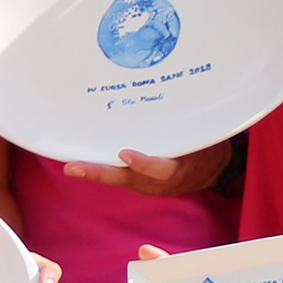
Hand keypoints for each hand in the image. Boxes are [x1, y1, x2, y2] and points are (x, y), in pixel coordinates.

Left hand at [61, 144, 229, 198]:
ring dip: (93, 171)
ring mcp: (145, 183)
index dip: (144, 164)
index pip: (160, 169)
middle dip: (98, 173)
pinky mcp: (138, 181)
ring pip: (117, 177)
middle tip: (73, 168)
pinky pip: (118, 174)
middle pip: (125, 177)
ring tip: (70, 166)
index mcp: (177, 168)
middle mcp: (156, 181)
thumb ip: (192, 129)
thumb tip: (186, 99)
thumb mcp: (207, 139)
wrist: (212, 170)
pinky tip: (81, 160)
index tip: (126, 154)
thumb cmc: (207, 148)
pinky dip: (101, 167)